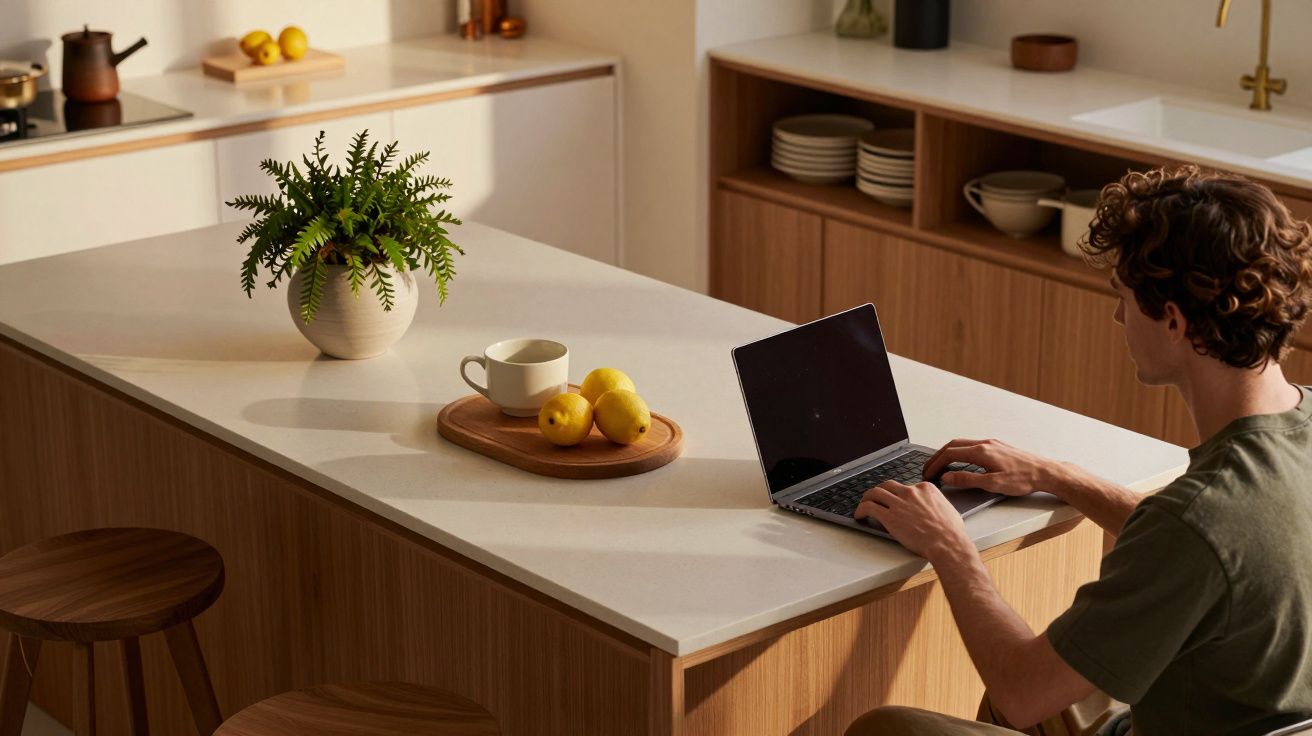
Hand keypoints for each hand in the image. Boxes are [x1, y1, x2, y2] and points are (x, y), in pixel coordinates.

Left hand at [854, 480, 970, 560]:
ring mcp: (899, 503)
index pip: (906, 486)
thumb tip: (935, 508)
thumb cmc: (951, 533)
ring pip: (875, 493)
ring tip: (863, 505)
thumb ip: (937, 504)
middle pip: (888, 485)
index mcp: (926, 489)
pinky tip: (859, 515)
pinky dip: (860, 509)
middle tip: (875, 497)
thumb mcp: (948, 509)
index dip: (898, 493)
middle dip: (880, 491)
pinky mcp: (890, 516)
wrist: (947, 544)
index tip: (895, 499)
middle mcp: (911, 492)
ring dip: (866, 498)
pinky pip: (869, 508)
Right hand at [922, 438, 1059, 497]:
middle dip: (937, 457)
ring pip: (962, 444)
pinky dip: (959, 452)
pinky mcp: (998, 447)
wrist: (1046, 472)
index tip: (927, 474)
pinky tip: (961, 461)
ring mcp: (992, 443)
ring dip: (947, 453)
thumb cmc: (1024, 479)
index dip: (935, 464)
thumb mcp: (993, 484)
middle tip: (928, 469)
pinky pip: (972, 445)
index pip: (949, 454)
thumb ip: (968, 480)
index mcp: (981, 452)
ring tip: (940, 466)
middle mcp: (985, 444)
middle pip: (952, 446)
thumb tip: (947, 478)